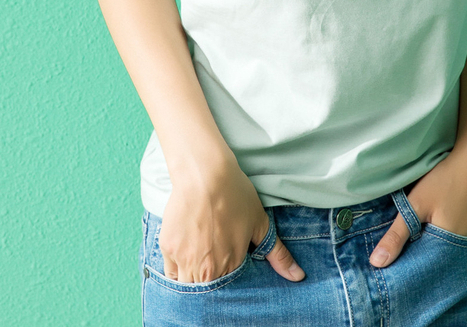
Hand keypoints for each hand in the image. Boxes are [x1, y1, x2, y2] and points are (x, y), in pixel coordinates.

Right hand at [159, 156, 304, 283]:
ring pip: (186, 286)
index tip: (225, 268)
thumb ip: (277, 254)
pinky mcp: (168, 249)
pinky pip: (170, 271)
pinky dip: (176, 267)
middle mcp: (207, 270)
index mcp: (230, 266)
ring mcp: (185, 260)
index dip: (226, 281)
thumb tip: (298, 276)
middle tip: (210, 263)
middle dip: (208, 283)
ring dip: (191, 279)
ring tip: (198, 259)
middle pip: (204, 292)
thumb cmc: (234, 194)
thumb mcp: (259, 222)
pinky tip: (185, 250)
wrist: (205, 174)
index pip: (227, 291)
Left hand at [369, 146, 466, 267]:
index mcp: (449, 251)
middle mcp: (465, 251)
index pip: (424, 269)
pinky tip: (438, 226)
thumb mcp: (416, 205)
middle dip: (420, 258)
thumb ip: (396, 235)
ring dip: (434, 247)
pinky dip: (447, 238)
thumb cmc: (447, 179)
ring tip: (420, 236)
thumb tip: (377, 263)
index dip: (408, 265)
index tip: (393, 264)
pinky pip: (460, 242)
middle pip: (437, 262)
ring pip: (448, 252)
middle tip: (404, 249)